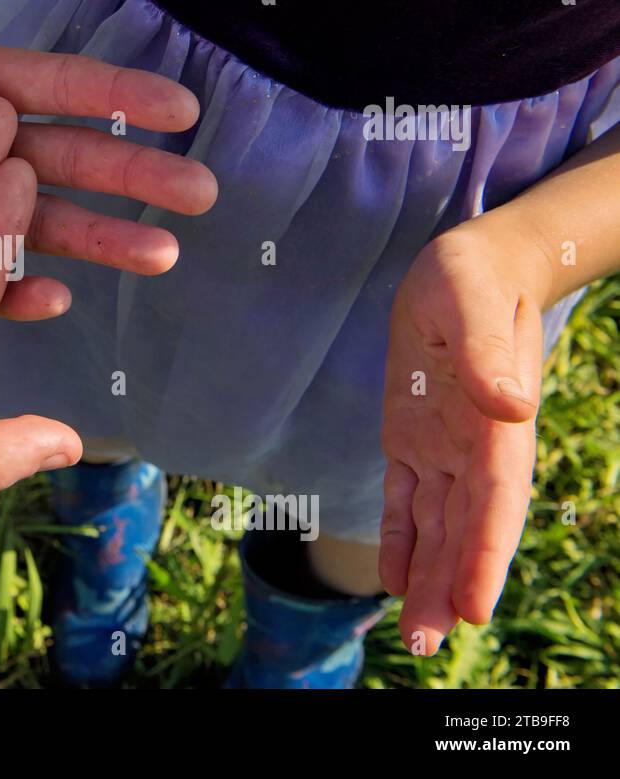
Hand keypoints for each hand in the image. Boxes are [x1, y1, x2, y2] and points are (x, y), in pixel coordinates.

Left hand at [0, 0, 214, 316]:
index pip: (51, 88)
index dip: (115, 95)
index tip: (182, 106)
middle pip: (57, 162)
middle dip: (131, 176)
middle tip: (202, 194)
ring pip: (25, 223)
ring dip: (94, 238)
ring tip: (161, 254)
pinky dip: (9, 287)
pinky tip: (63, 297)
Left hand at [379, 216, 554, 653]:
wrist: (472, 264)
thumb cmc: (475, 275)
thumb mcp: (469, 299)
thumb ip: (485, 354)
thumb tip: (511, 405)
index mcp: (495, 422)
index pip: (493, 501)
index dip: (484, 555)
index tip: (472, 608)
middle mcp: (476, 445)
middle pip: (464, 527)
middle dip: (449, 584)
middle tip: (427, 643)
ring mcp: (445, 445)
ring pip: (437, 523)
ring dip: (427, 575)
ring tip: (414, 632)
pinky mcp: (414, 436)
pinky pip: (408, 497)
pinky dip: (403, 538)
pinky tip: (394, 579)